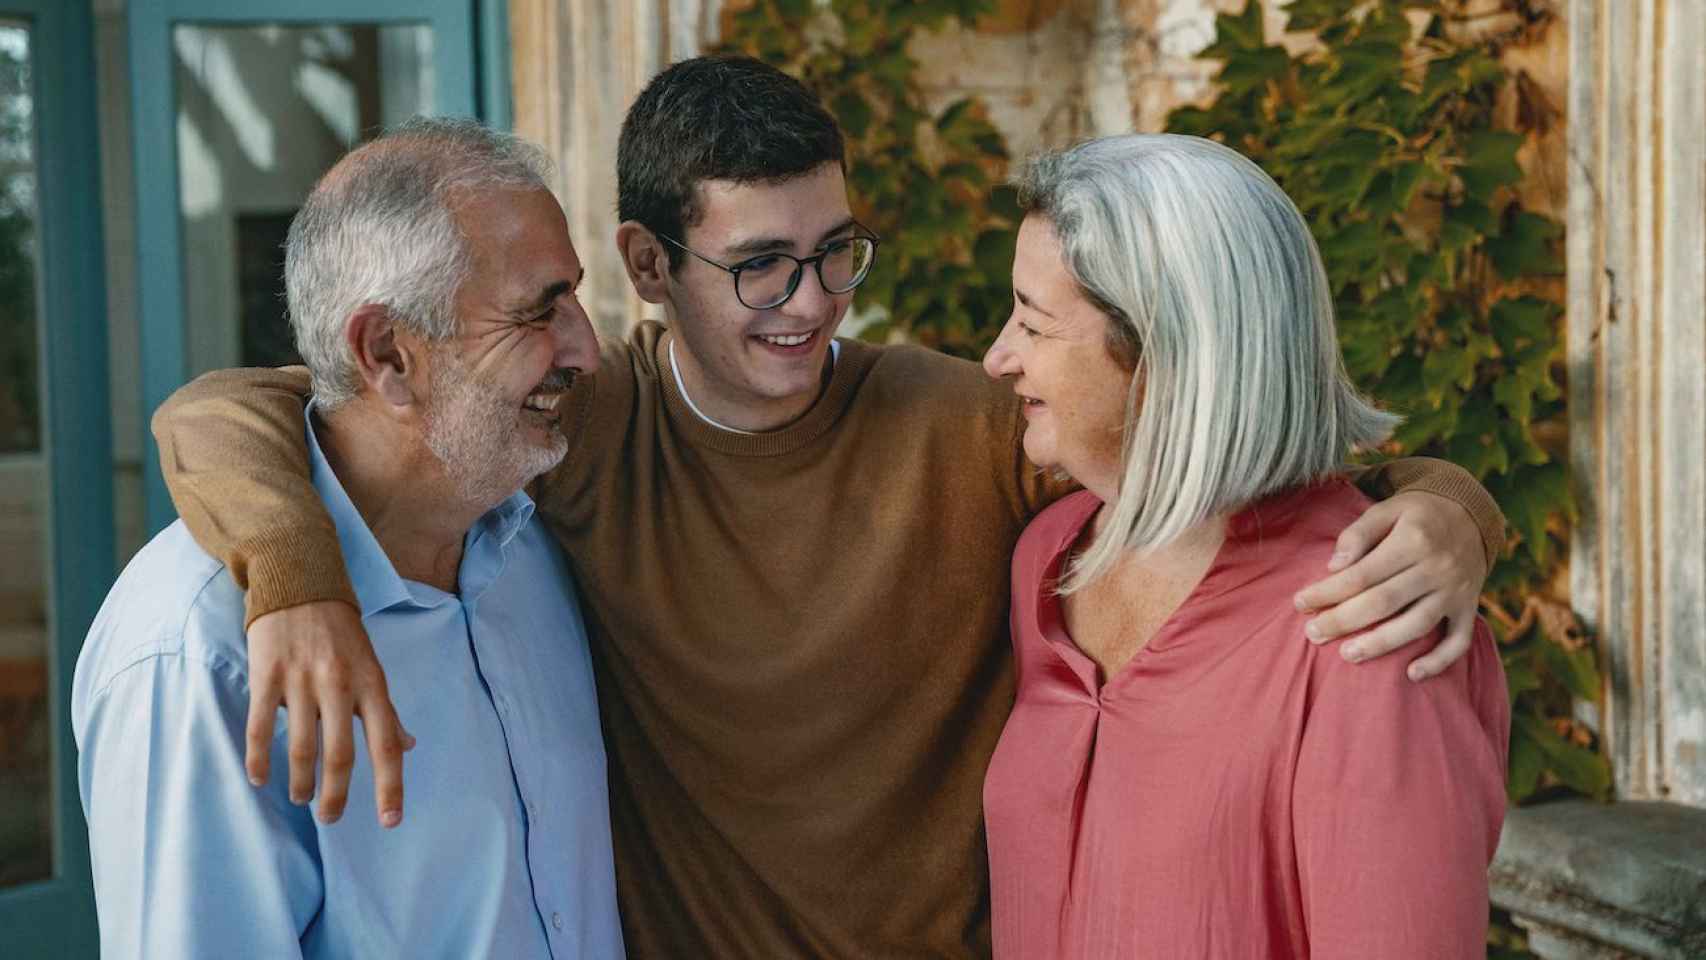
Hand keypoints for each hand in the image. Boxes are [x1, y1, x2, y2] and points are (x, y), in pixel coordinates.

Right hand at [246, 601, 414, 825]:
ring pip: (301, 747)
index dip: (390, 786)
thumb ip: (386, 710)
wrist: (299, 583)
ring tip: (300, 797)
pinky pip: (260, 727)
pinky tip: (260, 778)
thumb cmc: (341, 634)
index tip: (391, 821)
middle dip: (336, 796)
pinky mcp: (266, 675)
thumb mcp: (373, 667)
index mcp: (372, 684)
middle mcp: (340, 684)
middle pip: (341, 755)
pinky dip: (259, 759)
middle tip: (330, 817)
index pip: (386, 745)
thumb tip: (407, 747)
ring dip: (300, 782)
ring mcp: (301, 680)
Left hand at [1293, 491, 1487, 681]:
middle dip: (1344, 621)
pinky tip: (1411, 675)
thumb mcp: (1387, 509)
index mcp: (1413, 541)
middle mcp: (1437, 568)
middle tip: (1312, 634)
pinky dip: (1439, 661)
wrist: (1473, 513)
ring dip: (1381, 644)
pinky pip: (1460, 640)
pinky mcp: (1469, 607)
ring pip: (1417, 625)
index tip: (1300, 603)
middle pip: (1384, 602)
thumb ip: (1358, 534)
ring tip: (1347, 655)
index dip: (1328, 591)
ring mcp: (1456, 591)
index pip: (1362, 574)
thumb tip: (1333, 567)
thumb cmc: (1417, 514)